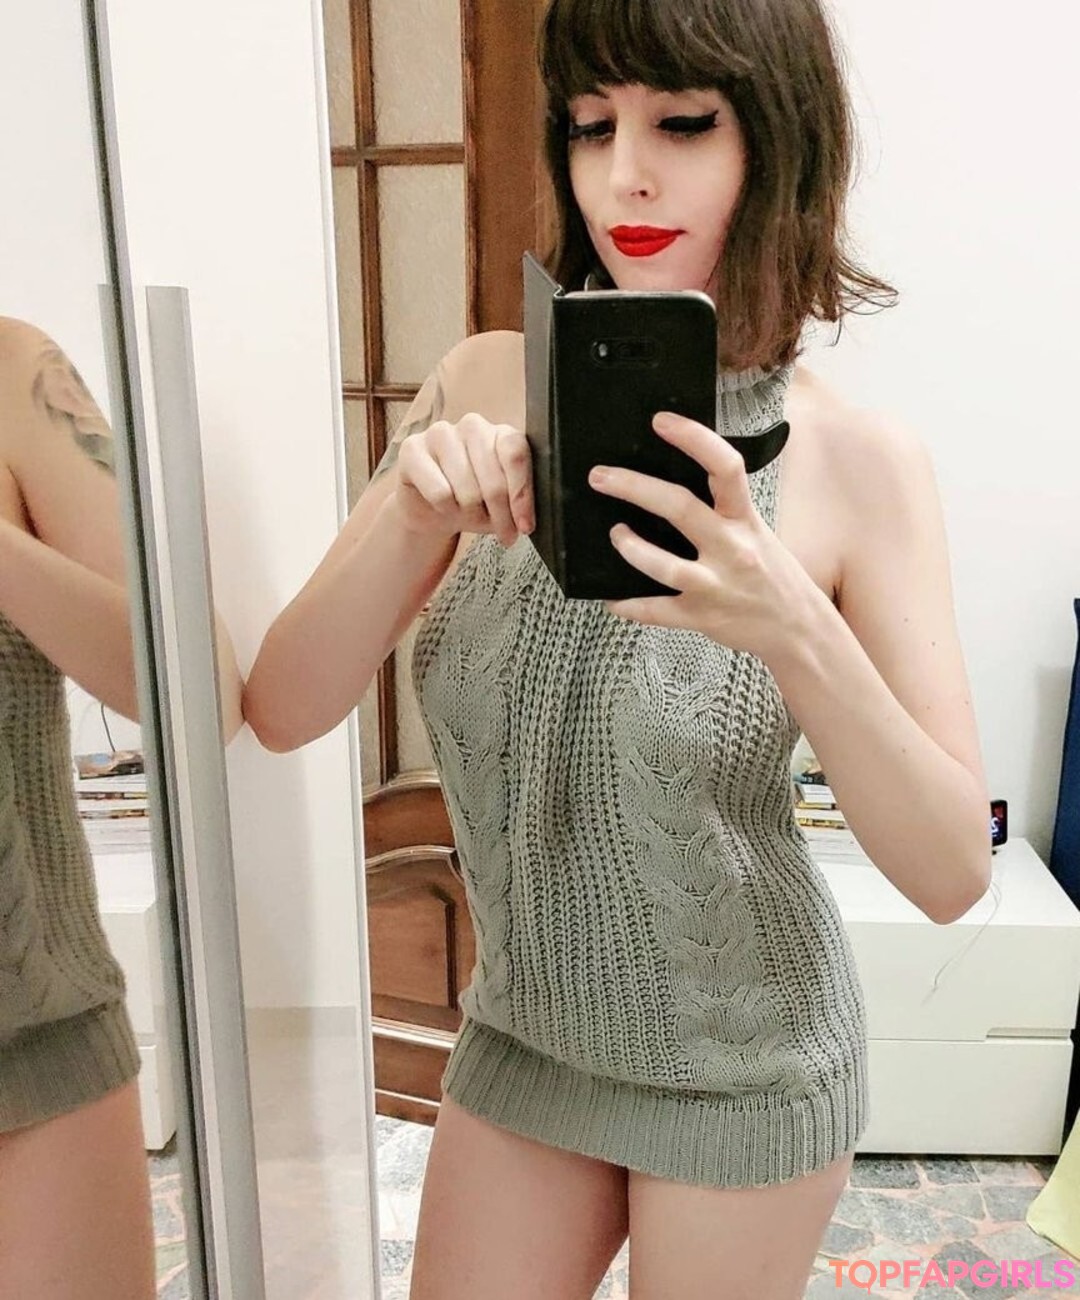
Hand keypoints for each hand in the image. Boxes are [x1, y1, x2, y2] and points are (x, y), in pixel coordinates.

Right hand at [393, 414, 533, 548]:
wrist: (431, 509)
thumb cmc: (474, 503)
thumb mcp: (504, 506)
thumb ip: (517, 505)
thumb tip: (524, 521)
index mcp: (501, 433)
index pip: (516, 454)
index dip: (522, 494)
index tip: (525, 525)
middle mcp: (473, 426)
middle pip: (494, 478)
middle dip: (500, 515)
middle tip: (502, 534)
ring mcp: (441, 433)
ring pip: (467, 489)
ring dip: (471, 515)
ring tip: (469, 517)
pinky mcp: (412, 448)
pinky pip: (439, 492)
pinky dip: (445, 509)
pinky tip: (444, 507)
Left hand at [587, 411, 817, 658]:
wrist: (800, 630)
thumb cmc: (774, 577)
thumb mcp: (757, 533)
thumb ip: (724, 511)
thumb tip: (674, 485)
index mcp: (746, 520)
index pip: (725, 468)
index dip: (693, 439)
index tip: (661, 421)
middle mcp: (732, 549)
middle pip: (679, 507)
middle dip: (633, 486)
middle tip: (601, 476)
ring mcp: (715, 585)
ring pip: (663, 564)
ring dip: (630, 547)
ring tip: (616, 534)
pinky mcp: (701, 617)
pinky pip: (655, 610)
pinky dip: (627, 604)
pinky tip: (611, 597)